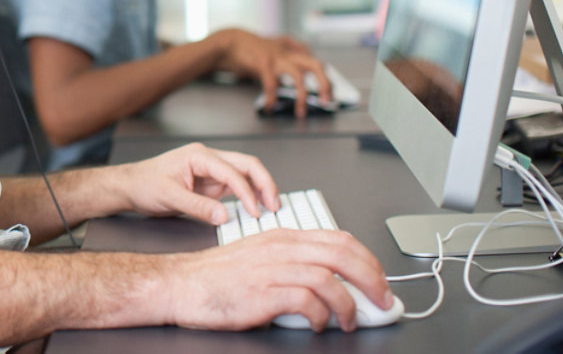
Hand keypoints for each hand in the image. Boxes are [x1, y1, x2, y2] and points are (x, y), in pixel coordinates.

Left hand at [111, 142, 279, 224]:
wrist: (130, 187)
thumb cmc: (144, 185)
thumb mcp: (168, 197)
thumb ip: (197, 206)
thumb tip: (224, 216)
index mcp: (199, 156)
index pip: (232, 171)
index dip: (247, 192)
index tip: (254, 212)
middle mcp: (208, 159)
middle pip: (247, 165)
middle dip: (265, 183)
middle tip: (275, 206)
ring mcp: (211, 171)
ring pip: (245, 174)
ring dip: (260, 189)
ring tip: (271, 208)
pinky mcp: (211, 184)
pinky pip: (236, 187)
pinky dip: (249, 196)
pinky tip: (255, 209)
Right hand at [158, 229, 393, 332]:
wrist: (180, 284)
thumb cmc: (216, 277)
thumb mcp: (259, 259)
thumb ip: (292, 264)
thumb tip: (330, 283)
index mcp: (282, 237)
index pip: (339, 238)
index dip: (367, 259)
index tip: (379, 279)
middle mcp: (281, 248)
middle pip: (342, 254)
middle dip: (372, 279)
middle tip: (382, 300)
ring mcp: (272, 268)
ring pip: (329, 278)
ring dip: (349, 305)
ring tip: (348, 321)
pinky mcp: (264, 292)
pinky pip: (308, 301)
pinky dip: (321, 316)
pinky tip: (318, 324)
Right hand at [212, 28, 329, 117]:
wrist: (229, 41)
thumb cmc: (249, 49)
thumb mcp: (270, 49)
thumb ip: (282, 58)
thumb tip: (289, 75)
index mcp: (290, 51)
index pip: (315, 61)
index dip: (324, 77)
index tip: (327, 92)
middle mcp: (287, 53)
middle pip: (315, 65)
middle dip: (325, 83)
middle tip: (327, 100)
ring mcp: (276, 57)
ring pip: (298, 75)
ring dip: (302, 95)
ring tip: (301, 111)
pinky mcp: (263, 62)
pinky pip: (272, 83)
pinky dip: (272, 97)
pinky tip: (270, 107)